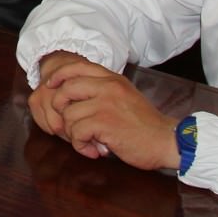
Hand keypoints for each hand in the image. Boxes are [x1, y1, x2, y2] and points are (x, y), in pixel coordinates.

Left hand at [33, 55, 180, 170]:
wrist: (166, 141)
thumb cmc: (144, 124)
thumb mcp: (124, 96)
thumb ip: (102, 90)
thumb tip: (70, 93)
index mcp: (112, 78)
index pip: (76, 66)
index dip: (59, 75)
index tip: (50, 86)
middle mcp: (108, 87)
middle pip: (65, 89)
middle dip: (60, 109)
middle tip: (71, 125)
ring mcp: (106, 104)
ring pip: (69, 114)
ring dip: (74, 133)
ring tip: (89, 142)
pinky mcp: (105, 123)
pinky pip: (77, 132)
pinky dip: (80, 145)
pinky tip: (94, 150)